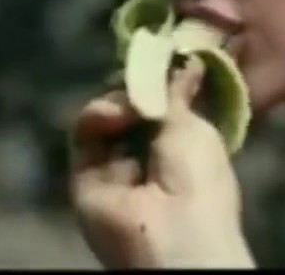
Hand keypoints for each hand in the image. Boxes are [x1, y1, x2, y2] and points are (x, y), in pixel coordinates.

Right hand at [68, 57, 254, 268]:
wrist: (173, 232)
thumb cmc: (200, 180)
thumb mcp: (195, 126)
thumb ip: (178, 93)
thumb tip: (186, 60)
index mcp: (181, 146)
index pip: (161, 103)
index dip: (158, 78)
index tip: (162, 54)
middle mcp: (145, 155)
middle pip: (129, 104)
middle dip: (136, 85)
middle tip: (145, 73)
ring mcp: (113, 165)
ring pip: (105, 115)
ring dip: (119, 100)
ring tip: (134, 105)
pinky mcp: (85, 175)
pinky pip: (84, 134)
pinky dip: (97, 116)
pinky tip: (115, 115)